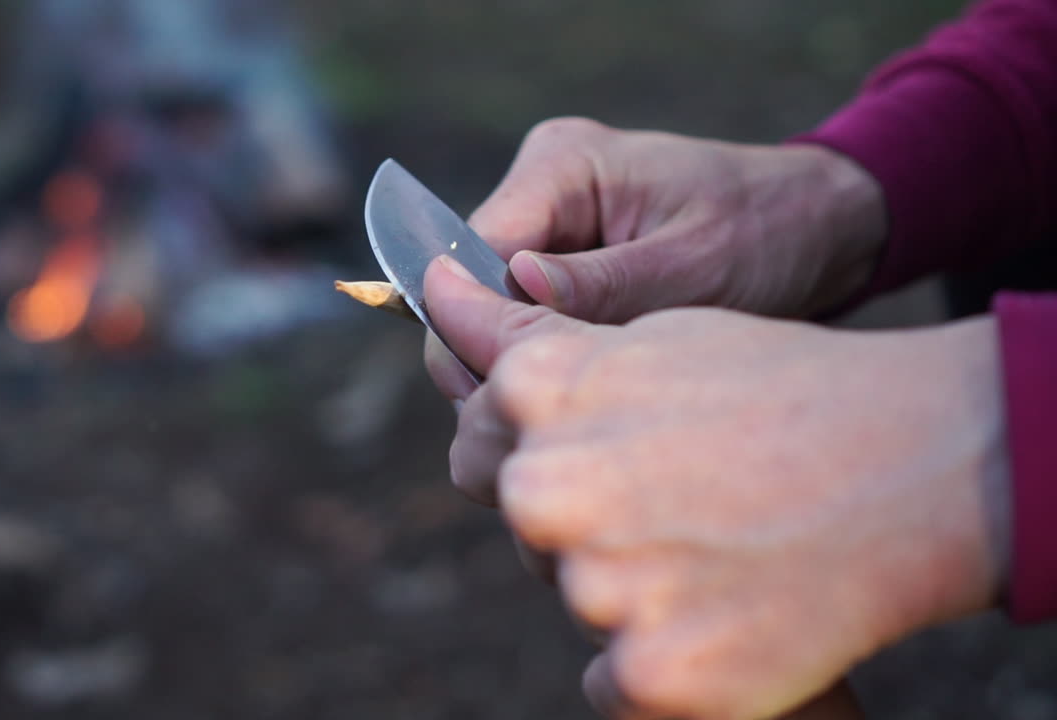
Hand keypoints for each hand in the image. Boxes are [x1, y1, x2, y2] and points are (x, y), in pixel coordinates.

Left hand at [426, 256, 1008, 718]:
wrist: (920, 467)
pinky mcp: (646, 675)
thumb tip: (438, 296)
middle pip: (520, 513)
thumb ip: (530, 335)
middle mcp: (548, 487)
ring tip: (715, 538)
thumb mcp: (652, 334)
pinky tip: (720, 606)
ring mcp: (596, 586)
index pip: (476, 427)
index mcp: (539, 390)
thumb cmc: (783, 389)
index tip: (603, 434)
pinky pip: (607, 676)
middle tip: (674, 490)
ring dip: (625, 577)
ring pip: (569, 591)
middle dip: (576, 504)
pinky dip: (657, 655)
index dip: (543, 432)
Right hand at [427, 118, 885, 399]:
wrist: (820, 227)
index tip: (506, 393)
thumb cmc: (770, 232)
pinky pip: (526, 319)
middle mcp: (542, 187)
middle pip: (468, 283)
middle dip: (490, 351)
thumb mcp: (697, 265)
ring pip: (491, 310)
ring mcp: (549, 225)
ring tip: (571, 408)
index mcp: (564, 164)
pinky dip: (546, 357)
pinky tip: (583, 390)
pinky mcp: (563, 263)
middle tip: (534, 422)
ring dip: (521, 360)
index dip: (470, 323)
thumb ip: (604, 284)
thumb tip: (515, 290)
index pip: (472, 248)